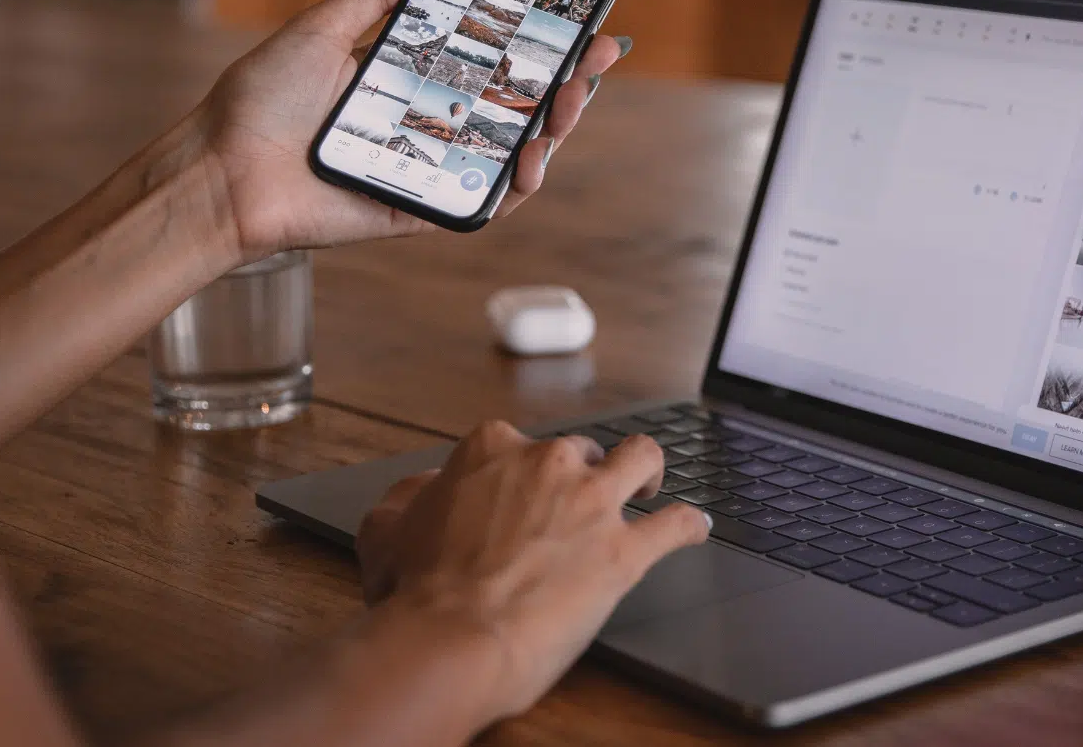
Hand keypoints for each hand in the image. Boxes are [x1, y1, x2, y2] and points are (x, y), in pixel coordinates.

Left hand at [193, 0, 628, 259]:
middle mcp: (427, 122)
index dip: (539, 42)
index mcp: (410, 78)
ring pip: (509, 153)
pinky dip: (514, 187)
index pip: (491, 57)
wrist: (222, 171)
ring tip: (570, 103)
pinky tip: (532, 161)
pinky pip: (480, 203)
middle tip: (595, 57)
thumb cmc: (260, 102)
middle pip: (514, 104)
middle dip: (565, 81)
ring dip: (552, 130)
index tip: (579, 19)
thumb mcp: (321, 30)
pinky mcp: (419, 209)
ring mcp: (428, 168)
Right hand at [356, 421, 709, 720]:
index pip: (517, 444)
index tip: (521, 493)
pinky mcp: (624, 551)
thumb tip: (424, 491)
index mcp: (492, 450)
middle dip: (582, 473)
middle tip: (576, 505)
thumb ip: (411, 498)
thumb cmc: (416, 593)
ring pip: (642, 460)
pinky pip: (675, 525)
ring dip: (649, 471)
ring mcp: (592, 503)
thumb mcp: (387, 529)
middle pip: (581, 451)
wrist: (450, 638)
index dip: (520, 472)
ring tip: (649, 487)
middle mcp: (548, 464)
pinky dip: (689, 524)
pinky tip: (695, 528)